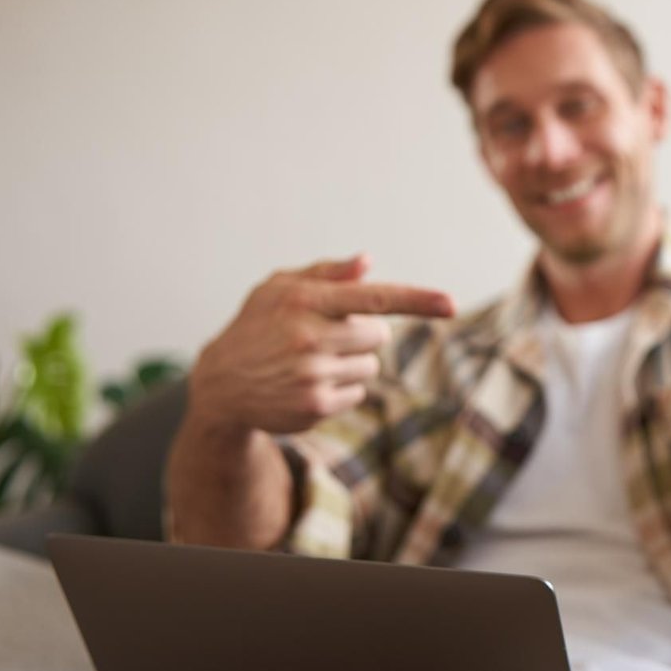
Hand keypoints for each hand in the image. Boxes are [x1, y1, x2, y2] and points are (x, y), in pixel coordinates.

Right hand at [188, 255, 454, 434]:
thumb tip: (368, 263)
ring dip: (352, 361)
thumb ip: (326, 274)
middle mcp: (308, 337)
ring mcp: (312, 375)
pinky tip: (308, 383)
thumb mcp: (279, 288)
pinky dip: (343, 386)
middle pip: (379, 334)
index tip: (450, 304)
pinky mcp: (316, 407)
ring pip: (372, 365)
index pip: (373, 297)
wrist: (220, 384)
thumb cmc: (258, 326)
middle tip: (327, 335)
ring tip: (312, 360)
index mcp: (303, 300)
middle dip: (363, 333)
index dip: (417, 300)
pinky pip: (359, 391)